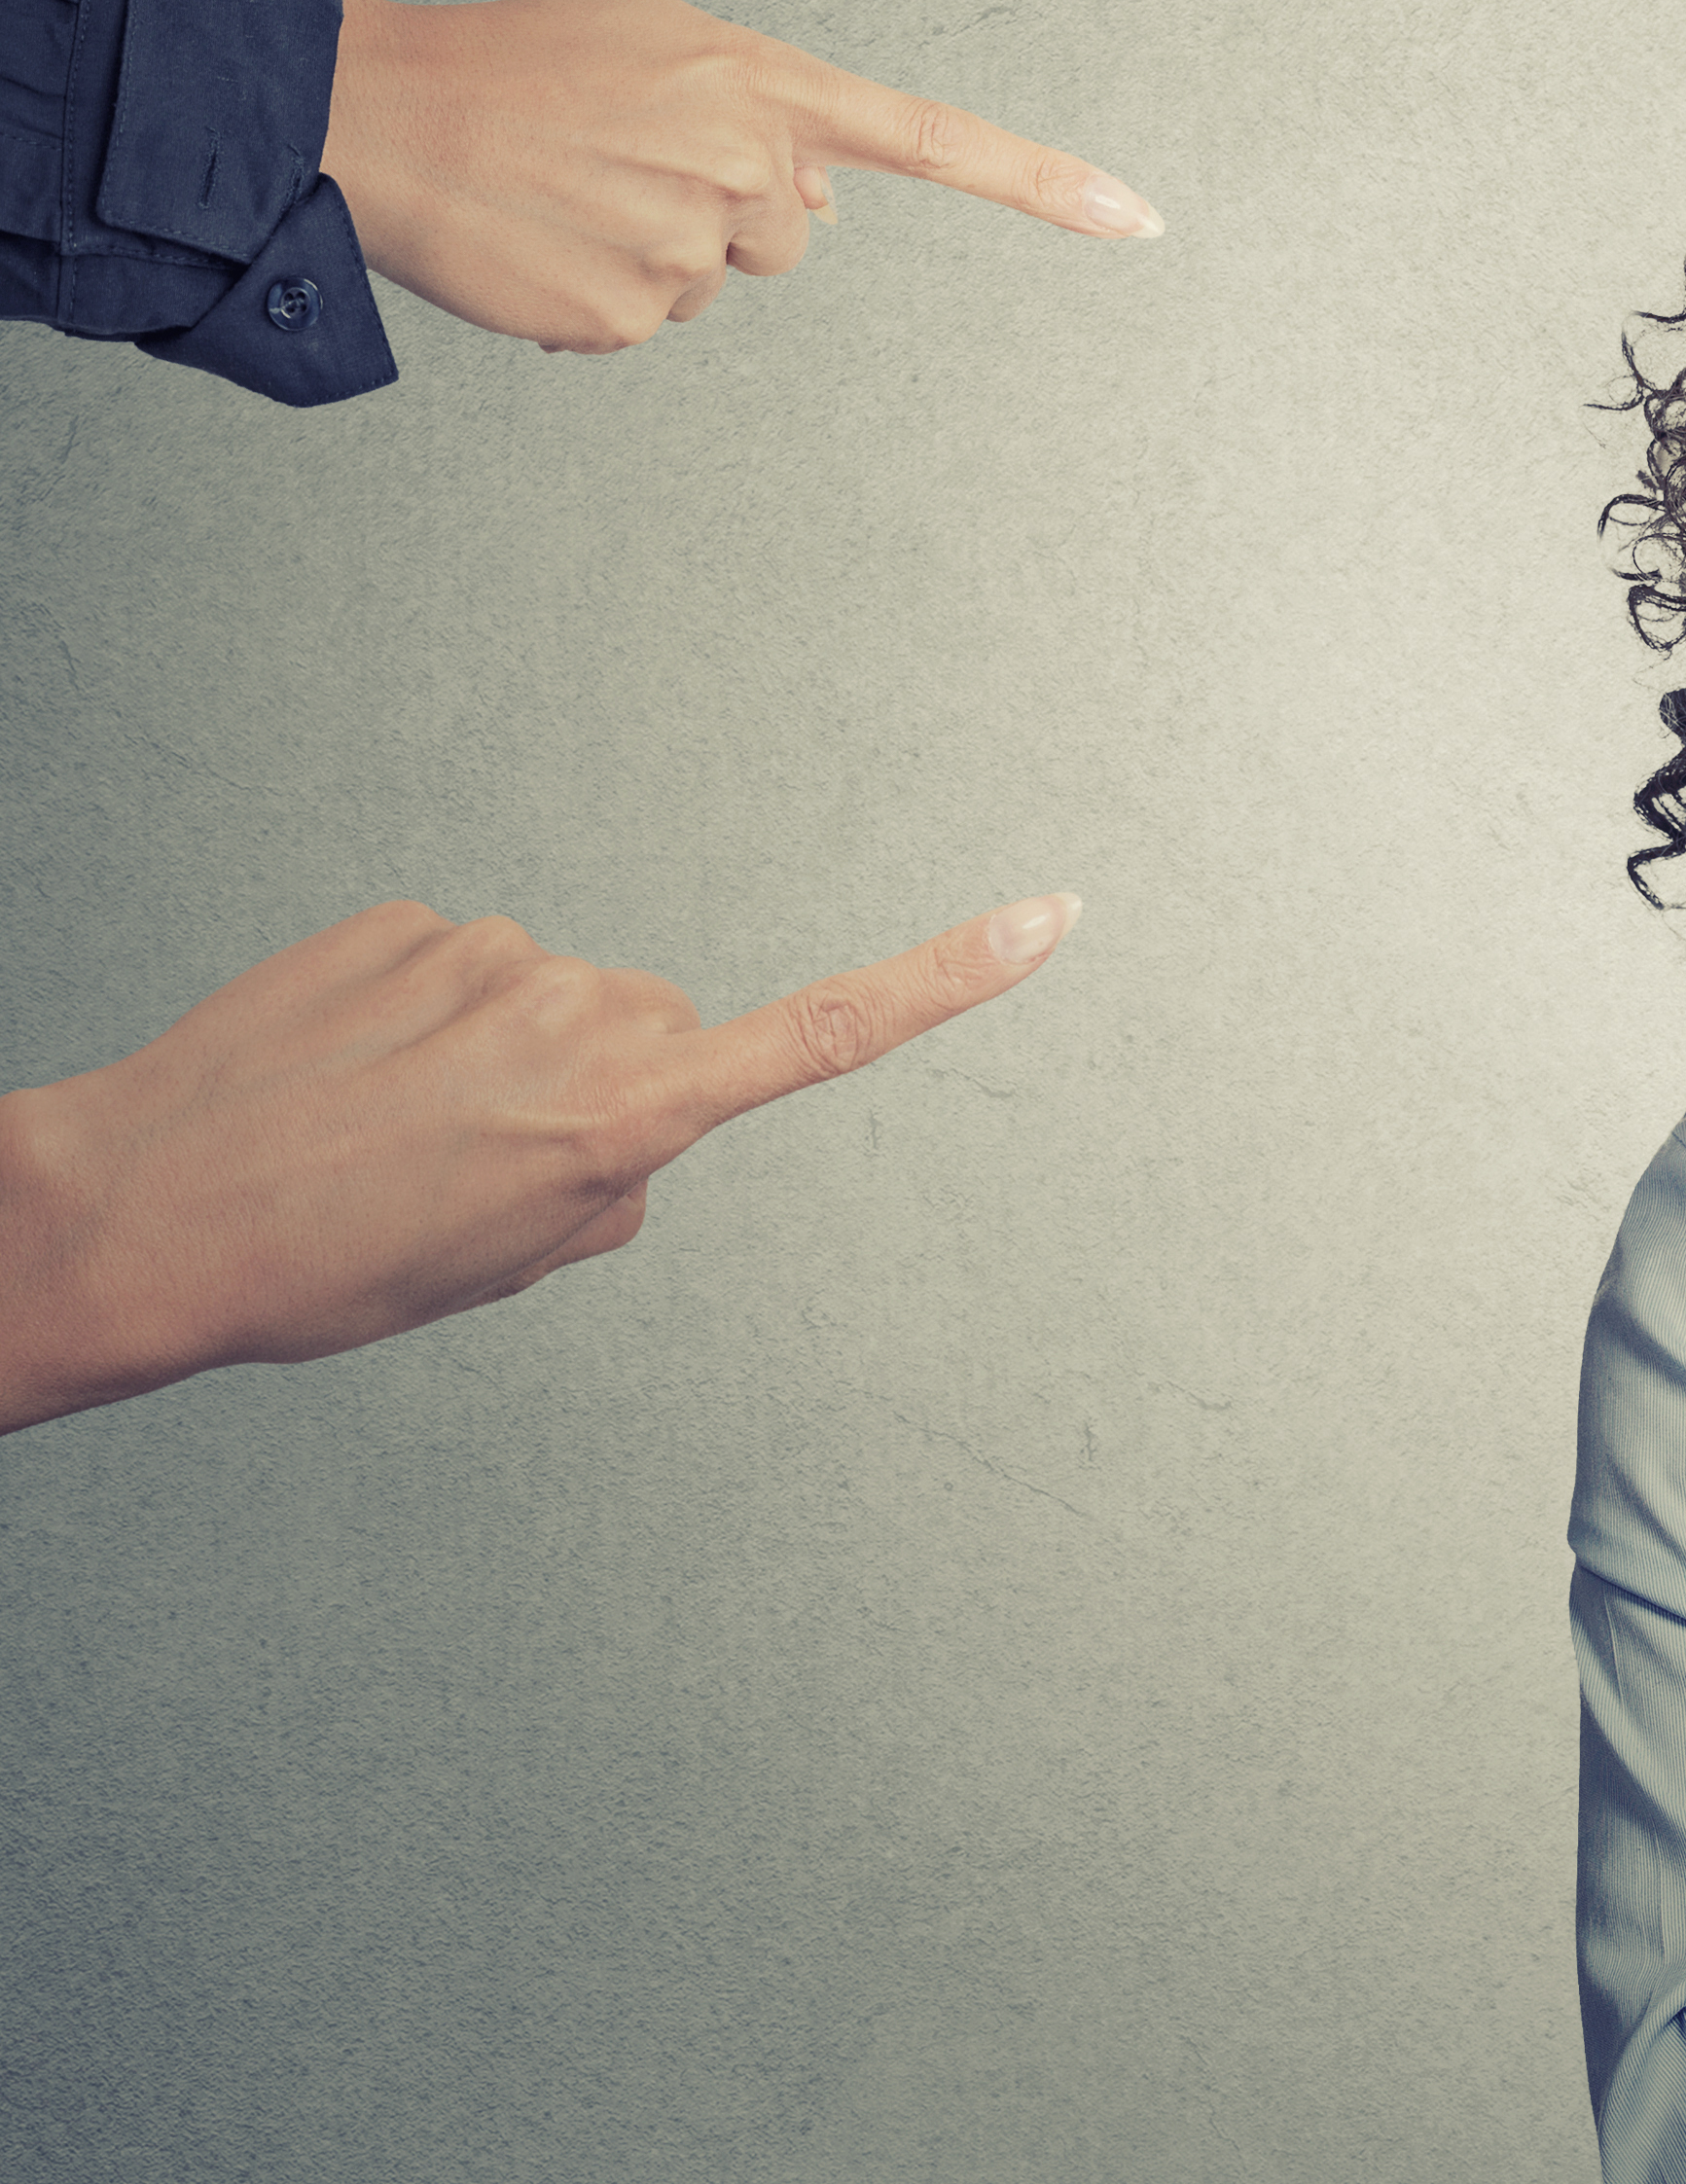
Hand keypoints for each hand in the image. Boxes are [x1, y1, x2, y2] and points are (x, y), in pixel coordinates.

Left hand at [0, 892, 1079, 1432]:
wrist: (138, 1209)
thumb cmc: (321, 1268)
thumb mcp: (501, 1268)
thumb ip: (609, 1190)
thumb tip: (627, 1128)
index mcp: (626, 1116)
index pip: (829, 1035)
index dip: (951, 978)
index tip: (1050, 915)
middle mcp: (583, 1014)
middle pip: (654, 1030)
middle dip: (601, 1085)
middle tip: (479, 1169)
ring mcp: (492, 953)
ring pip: (549, 1000)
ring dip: (496, 1057)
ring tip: (386, 1132)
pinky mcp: (408, 923)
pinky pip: (455, 969)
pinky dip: (418, 1020)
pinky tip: (344, 1080)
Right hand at [322, 0, 1162, 352]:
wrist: (379, 113)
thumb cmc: (518, 63)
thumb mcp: (659, 46)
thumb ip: (765, 112)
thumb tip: (836, 206)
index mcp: (764, 88)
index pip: (935, 139)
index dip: (1043, 183)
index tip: (1142, 220)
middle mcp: (747, 170)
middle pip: (792, 233)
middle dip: (726, 211)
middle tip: (622, 164)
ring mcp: (689, 251)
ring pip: (715, 283)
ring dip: (655, 252)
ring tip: (566, 194)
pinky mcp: (623, 320)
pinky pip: (640, 326)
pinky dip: (595, 296)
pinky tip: (538, 242)